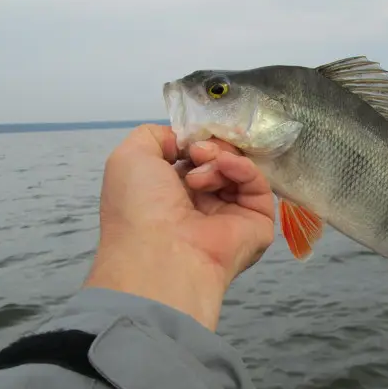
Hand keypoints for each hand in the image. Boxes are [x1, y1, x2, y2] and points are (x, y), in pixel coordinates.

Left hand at [83, 124, 274, 329]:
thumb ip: (155, 136)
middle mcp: (200, 207)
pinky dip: (242, 168)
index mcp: (168, 196)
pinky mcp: (257, 224)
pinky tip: (224, 167)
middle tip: (197, 152)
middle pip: (219, 161)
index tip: (191, 136)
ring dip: (220, 158)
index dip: (194, 141)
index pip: (193, 159)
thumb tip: (185, 141)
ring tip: (201, 166)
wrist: (161, 252)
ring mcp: (230, 216)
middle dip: (209, 148)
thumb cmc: (138, 207)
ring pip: (238, 170)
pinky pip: (257, 186)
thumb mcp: (130, 156)